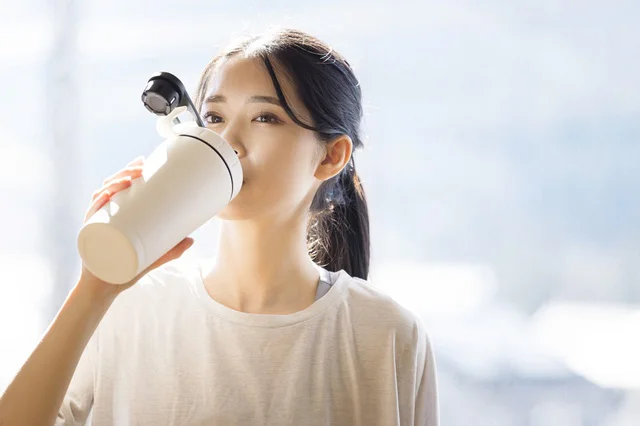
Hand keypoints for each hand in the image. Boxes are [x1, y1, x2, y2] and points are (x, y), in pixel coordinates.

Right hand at [78, 156, 194, 296]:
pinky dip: (98, 202)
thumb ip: (172, 250)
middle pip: (111, 185)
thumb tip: (193, 240)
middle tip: (143, 168)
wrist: (106, 289)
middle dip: (125, 172)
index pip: (119, 186)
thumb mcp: (154, 257)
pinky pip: (92, 214)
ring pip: (101, 195)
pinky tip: (106, 194)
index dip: (129, 170)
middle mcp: (104, 214)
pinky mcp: (91, 234)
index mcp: (116, 214)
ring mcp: (96, 222)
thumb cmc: (127, 270)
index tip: (144, 161)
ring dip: (113, 182)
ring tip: (130, 177)